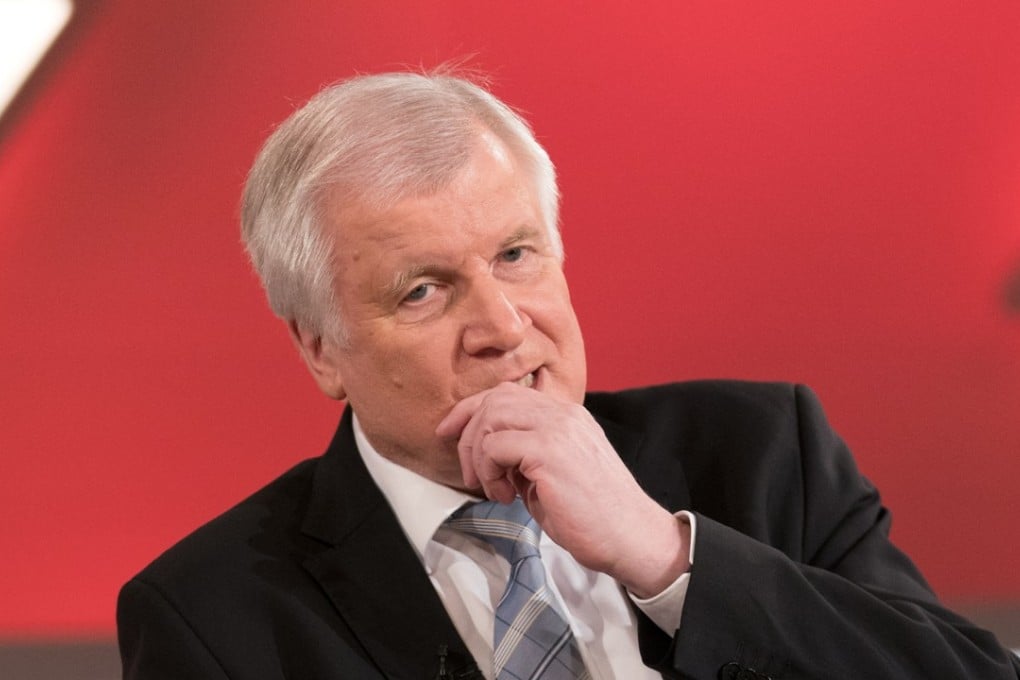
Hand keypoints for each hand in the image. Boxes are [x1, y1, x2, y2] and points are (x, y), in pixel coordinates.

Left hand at [435, 382, 690, 597]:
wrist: (632, 537)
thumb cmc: (596, 516)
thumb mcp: (555, 474)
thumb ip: (526, 457)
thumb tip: (490, 458)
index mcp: (567, 416)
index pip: (507, 394)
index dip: (471, 411)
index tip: (450, 434)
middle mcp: (563, 414)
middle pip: (494, 399)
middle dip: (467, 433)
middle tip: (468, 473)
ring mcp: (558, 429)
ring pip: (491, 417)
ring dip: (479, 455)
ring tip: (494, 488)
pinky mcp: (549, 452)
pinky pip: (496, 446)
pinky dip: (489, 471)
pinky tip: (506, 496)